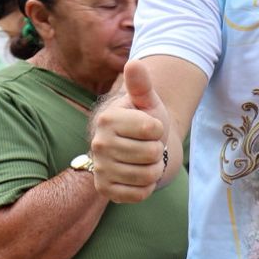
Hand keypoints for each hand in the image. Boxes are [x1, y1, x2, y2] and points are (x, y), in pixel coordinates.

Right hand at [90, 60, 169, 202]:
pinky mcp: (105, 190)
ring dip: (154, 168)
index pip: (153, 129)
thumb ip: (141, 84)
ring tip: (144, 159)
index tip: (150, 127)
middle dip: (158, 150)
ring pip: (148, 175)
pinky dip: (146, 187)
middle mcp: (98, 144)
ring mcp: (100, 169)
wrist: (137, 148)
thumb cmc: (145, 120)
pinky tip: (138, 175)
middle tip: (147, 145)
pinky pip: (139, 194)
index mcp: (107, 119)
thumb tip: (134, 63)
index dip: (159, 128)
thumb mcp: (147, 100)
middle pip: (152, 153)